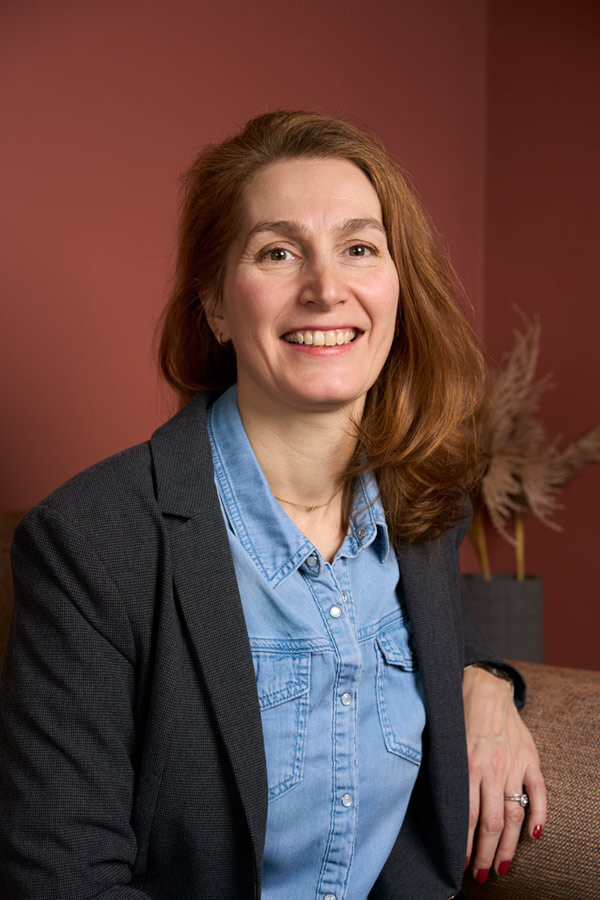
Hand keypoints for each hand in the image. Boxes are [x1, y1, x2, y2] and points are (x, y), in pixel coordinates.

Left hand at [462, 665, 546, 883]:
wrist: (484, 685)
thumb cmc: (458, 715)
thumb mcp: (445, 743)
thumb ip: (447, 774)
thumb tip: (437, 808)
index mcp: (467, 765)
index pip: (467, 816)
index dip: (464, 844)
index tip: (459, 863)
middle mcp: (492, 768)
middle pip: (492, 823)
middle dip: (485, 854)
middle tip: (480, 875)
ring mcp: (514, 765)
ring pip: (515, 815)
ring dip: (509, 846)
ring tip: (502, 867)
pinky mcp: (531, 758)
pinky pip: (540, 792)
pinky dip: (540, 815)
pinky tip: (535, 835)